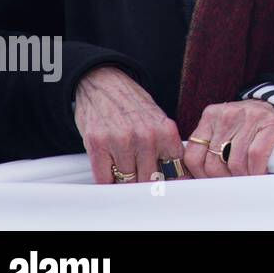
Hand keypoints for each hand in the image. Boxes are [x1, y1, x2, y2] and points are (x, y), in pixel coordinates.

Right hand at [74, 65, 183, 185]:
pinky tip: (111, 173)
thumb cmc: (131, 103)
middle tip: (143, 183)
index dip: (172, 181)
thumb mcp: (158, 119)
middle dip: (147, 184)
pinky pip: (105, 179)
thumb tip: (176, 174)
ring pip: (128, 181)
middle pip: (150, 179)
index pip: (175, 169)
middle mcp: (145, 136)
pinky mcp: (97, 145)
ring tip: (126, 173)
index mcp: (165, 130)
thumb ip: (166, 145)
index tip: (170, 190)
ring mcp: (121, 141)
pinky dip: (108, 181)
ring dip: (126, 182)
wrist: (103, 82)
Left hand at [183, 99, 273, 177]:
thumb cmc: (244, 126)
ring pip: (235, 162)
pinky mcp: (270, 123)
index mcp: (209, 117)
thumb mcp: (221, 131)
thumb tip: (196, 178)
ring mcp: (249, 117)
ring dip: (242, 176)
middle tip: (232, 181)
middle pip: (213, 163)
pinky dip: (257, 170)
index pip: (193, 155)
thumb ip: (206, 148)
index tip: (211, 181)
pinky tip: (259, 172)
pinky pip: (256, 156)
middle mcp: (226, 115)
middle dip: (224, 179)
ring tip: (247, 176)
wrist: (273, 106)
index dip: (201, 175)